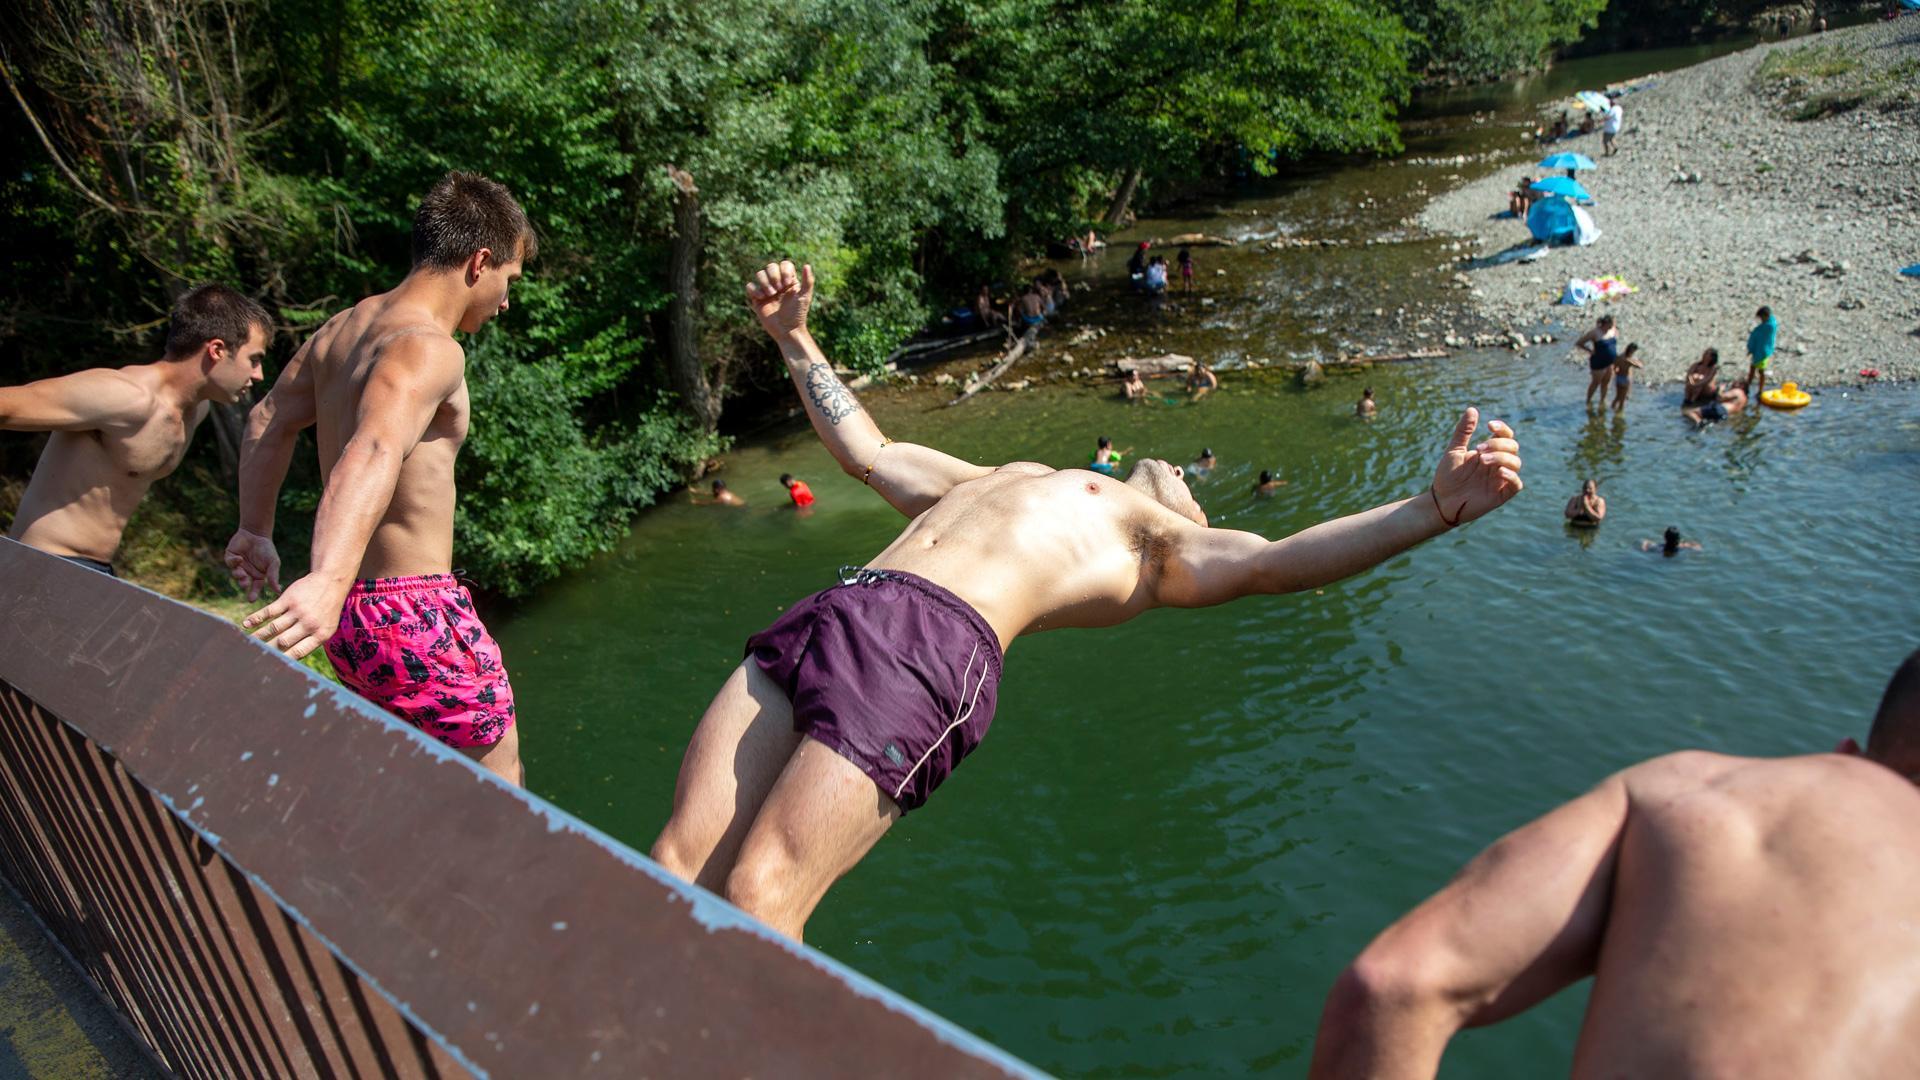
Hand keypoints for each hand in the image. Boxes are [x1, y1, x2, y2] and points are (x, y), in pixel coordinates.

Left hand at [223, 529, 281, 600]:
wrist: (257, 533)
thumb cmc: (267, 549)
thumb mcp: (273, 563)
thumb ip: (274, 576)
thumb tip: (278, 591)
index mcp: (258, 576)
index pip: (256, 587)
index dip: (253, 593)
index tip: (251, 600)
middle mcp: (247, 573)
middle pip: (244, 582)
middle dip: (244, 584)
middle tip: (245, 585)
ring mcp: (238, 565)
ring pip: (236, 574)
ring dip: (238, 575)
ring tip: (242, 574)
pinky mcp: (230, 557)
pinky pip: (230, 562)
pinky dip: (234, 562)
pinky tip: (240, 558)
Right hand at [242, 573, 347, 660]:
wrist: (330, 582)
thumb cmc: (327, 610)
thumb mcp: (327, 628)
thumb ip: (311, 642)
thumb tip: (290, 659)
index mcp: (320, 634)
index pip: (298, 652)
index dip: (283, 660)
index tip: (270, 667)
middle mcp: (309, 624)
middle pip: (283, 641)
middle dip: (267, 650)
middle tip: (253, 657)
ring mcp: (298, 611)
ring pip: (274, 627)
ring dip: (258, 636)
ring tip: (248, 643)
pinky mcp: (289, 599)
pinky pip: (269, 611)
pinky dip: (256, 618)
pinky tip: (246, 624)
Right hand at [746, 260, 813, 340]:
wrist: (787, 330)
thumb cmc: (798, 314)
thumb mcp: (805, 297)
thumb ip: (808, 281)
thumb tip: (807, 265)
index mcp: (789, 280)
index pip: (784, 264)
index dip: (784, 271)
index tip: (787, 284)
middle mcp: (777, 283)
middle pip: (770, 266)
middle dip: (774, 276)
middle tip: (779, 290)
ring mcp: (766, 290)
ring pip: (759, 274)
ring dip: (765, 282)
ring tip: (771, 294)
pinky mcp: (757, 298)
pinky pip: (750, 286)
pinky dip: (755, 289)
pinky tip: (762, 298)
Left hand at [1430, 407, 1522, 527]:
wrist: (1441, 501)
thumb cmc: (1447, 477)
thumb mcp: (1454, 451)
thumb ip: (1463, 432)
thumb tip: (1472, 409)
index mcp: (1489, 452)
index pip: (1505, 436)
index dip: (1502, 428)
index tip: (1489, 425)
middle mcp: (1498, 464)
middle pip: (1513, 447)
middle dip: (1498, 444)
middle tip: (1479, 449)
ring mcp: (1500, 479)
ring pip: (1516, 462)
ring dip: (1502, 457)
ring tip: (1483, 460)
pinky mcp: (1501, 494)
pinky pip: (1516, 484)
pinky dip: (1511, 475)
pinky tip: (1498, 471)